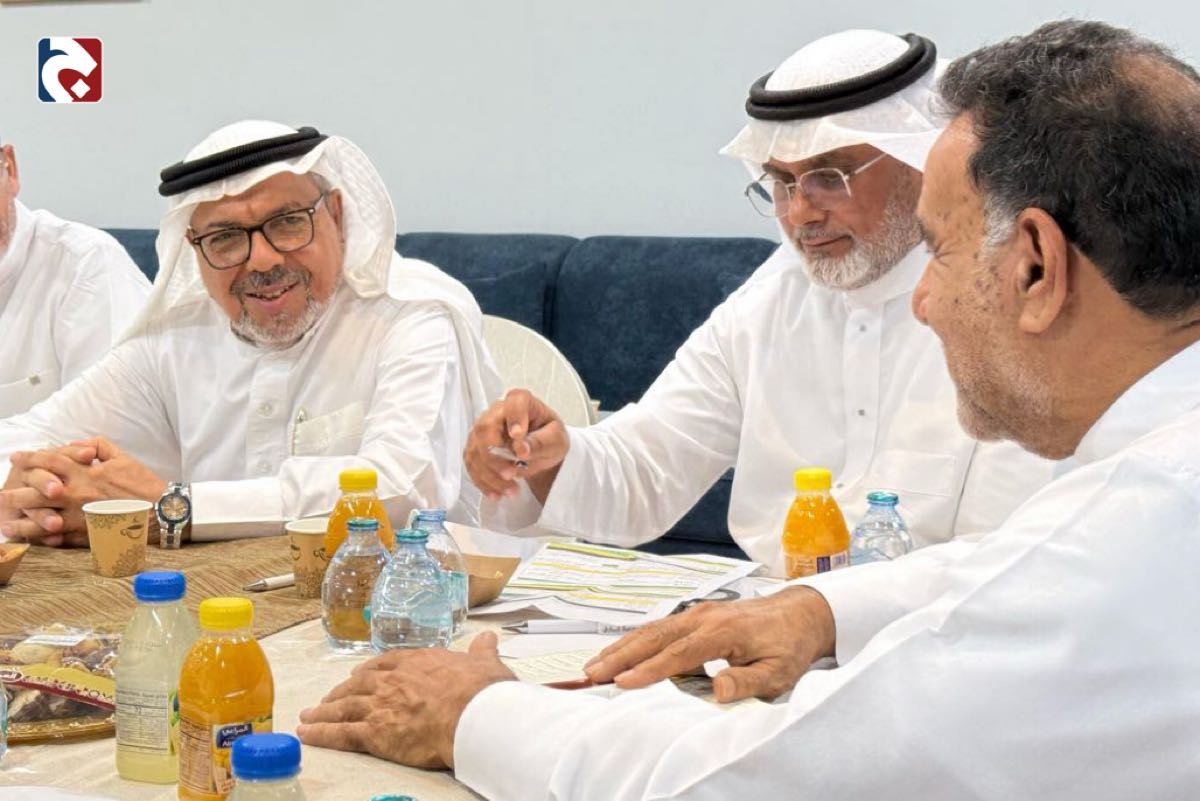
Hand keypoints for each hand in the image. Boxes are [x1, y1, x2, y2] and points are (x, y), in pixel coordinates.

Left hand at [0, 437, 163, 546]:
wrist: (162, 512)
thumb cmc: (144, 485)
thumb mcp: (123, 458)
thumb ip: (97, 447)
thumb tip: (75, 445)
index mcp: (86, 473)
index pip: (51, 462)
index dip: (31, 458)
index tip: (15, 457)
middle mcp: (78, 495)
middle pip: (37, 493)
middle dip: (14, 493)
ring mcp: (80, 517)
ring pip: (42, 520)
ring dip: (22, 522)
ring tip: (6, 524)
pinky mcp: (87, 535)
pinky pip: (60, 538)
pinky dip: (44, 539)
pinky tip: (33, 539)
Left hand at [297, 632, 515, 768]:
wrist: (473, 714)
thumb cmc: (482, 690)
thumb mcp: (485, 663)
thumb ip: (481, 651)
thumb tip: (488, 638)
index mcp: (418, 662)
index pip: (386, 662)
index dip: (371, 669)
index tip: (361, 674)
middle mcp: (393, 680)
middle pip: (359, 684)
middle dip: (342, 691)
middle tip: (329, 698)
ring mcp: (381, 705)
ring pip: (345, 707)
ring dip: (325, 711)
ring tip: (309, 716)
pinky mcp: (375, 732)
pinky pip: (342, 733)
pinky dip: (322, 733)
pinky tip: (308, 734)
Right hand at [463, 388, 567, 502]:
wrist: (542, 449)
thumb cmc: (550, 437)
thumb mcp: (556, 440)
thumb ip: (540, 442)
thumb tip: (521, 449)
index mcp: (521, 402)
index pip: (514, 402)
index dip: (514, 417)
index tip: (518, 435)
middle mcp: (497, 412)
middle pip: (484, 429)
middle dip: (495, 457)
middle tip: (512, 474)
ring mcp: (482, 430)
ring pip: (475, 451)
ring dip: (491, 475)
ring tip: (511, 491)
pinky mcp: (476, 448)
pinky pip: (472, 465)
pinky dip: (484, 482)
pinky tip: (497, 494)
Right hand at [584, 586, 836, 702]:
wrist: (801, 613)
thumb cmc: (789, 645)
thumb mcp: (778, 672)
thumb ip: (747, 681)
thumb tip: (716, 688)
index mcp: (722, 631)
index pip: (678, 655)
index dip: (648, 670)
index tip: (622, 684)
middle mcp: (704, 617)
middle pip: (654, 637)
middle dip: (621, 656)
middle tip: (592, 674)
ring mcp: (698, 613)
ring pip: (652, 630)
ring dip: (622, 647)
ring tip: (594, 665)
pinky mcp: (697, 615)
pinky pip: (660, 627)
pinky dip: (636, 640)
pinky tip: (620, 652)